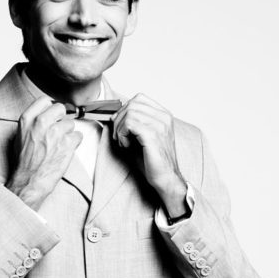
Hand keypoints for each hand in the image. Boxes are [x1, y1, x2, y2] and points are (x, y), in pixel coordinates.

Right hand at [6, 96, 82, 210]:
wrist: (29, 181)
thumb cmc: (24, 161)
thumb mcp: (20, 135)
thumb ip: (32, 121)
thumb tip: (46, 113)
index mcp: (28, 119)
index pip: (45, 101)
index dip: (50, 108)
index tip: (52, 115)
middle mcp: (41, 123)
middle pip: (60, 108)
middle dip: (61, 118)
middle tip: (57, 130)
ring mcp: (55, 132)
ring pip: (71, 124)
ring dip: (68, 133)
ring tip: (58, 145)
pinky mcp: (67, 143)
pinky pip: (78, 136)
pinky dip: (74, 143)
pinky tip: (65, 150)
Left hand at [111, 93, 186, 216]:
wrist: (165, 179)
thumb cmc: (153, 160)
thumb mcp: (141, 137)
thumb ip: (132, 123)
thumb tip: (113, 114)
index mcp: (164, 115)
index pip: (139, 98)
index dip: (124, 109)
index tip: (119, 124)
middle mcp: (164, 117)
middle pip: (132, 104)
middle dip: (119, 119)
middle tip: (119, 136)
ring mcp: (160, 125)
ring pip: (129, 113)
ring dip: (119, 128)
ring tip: (123, 143)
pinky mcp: (153, 135)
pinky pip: (129, 123)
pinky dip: (122, 134)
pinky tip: (126, 146)